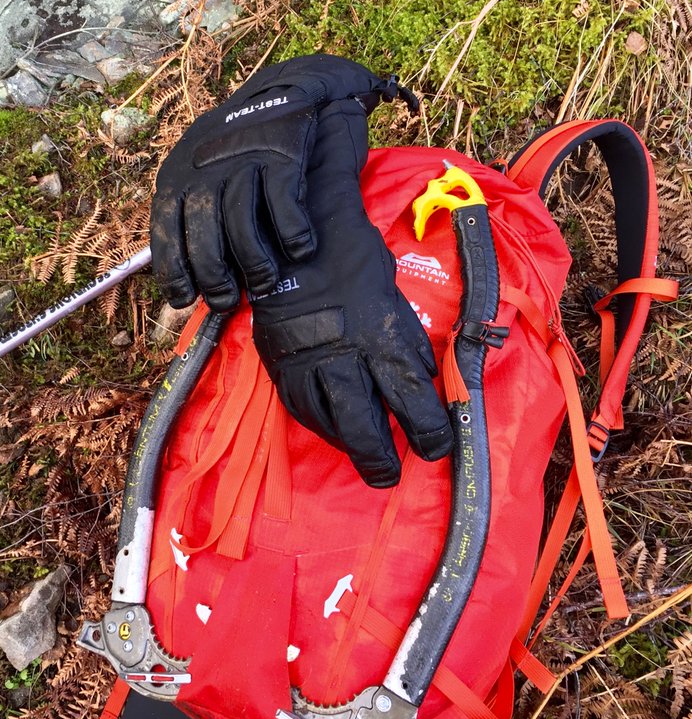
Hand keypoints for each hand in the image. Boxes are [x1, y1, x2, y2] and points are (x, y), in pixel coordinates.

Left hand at [150, 54, 414, 311]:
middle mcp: (205, 168)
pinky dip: (292, 234)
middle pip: (203, 233)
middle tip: (225, 300)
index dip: (173, 270)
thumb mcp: (199, 172)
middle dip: (213, 275)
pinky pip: (285, 205)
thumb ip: (192, 213)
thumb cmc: (237, 149)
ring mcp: (244, 161)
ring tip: (262, 283)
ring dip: (253, 263)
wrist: (283, 92)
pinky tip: (299, 251)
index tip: (183, 300)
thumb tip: (189, 271)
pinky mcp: (282, 156)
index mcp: (177, 175)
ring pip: (242, 224)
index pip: (165, 229)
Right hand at [250, 102, 452, 486]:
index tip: (437, 447)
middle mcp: (347, 359)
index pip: (414, 402)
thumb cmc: (358, 264)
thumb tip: (424, 384)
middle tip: (390, 477)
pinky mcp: (282, 364)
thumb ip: (408, 347)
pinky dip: (319, 425)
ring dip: (349, 447)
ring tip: (364, 460)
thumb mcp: (397, 303)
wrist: (300, 241)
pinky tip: (331, 431)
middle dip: (382, 459)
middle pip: (365, 427)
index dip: (431, 434)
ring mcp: (309, 364)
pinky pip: (301, 408)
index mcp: (384, 341)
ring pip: (330, 424)